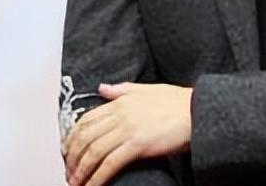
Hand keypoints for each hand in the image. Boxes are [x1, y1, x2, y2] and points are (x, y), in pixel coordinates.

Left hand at [63, 82, 192, 185]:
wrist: (199, 111)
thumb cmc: (178, 102)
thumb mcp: (148, 89)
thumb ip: (123, 89)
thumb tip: (102, 88)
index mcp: (121, 100)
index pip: (86, 120)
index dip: (72, 138)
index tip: (67, 152)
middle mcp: (121, 114)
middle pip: (85, 138)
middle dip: (72, 159)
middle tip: (69, 172)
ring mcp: (128, 129)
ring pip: (93, 153)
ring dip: (81, 172)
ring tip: (76, 183)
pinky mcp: (137, 144)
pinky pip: (109, 164)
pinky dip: (97, 178)